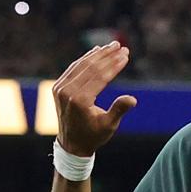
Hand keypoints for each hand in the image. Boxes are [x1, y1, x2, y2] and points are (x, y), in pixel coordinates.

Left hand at [52, 43, 137, 158]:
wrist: (72, 145)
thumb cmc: (93, 136)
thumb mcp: (108, 126)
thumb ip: (118, 110)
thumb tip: (132, 99)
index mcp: (80, 101)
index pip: (100, 76)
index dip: (114, 65)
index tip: (126, 55)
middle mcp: (67, 92)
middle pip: (90, 67)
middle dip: (108, 56)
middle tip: (121, 47)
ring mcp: (60, 88)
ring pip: (81, 65)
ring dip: (97, 54)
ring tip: (112, 46)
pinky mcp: (57, 87)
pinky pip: (73, 69)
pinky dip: (85, 59)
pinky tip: (96, 52)